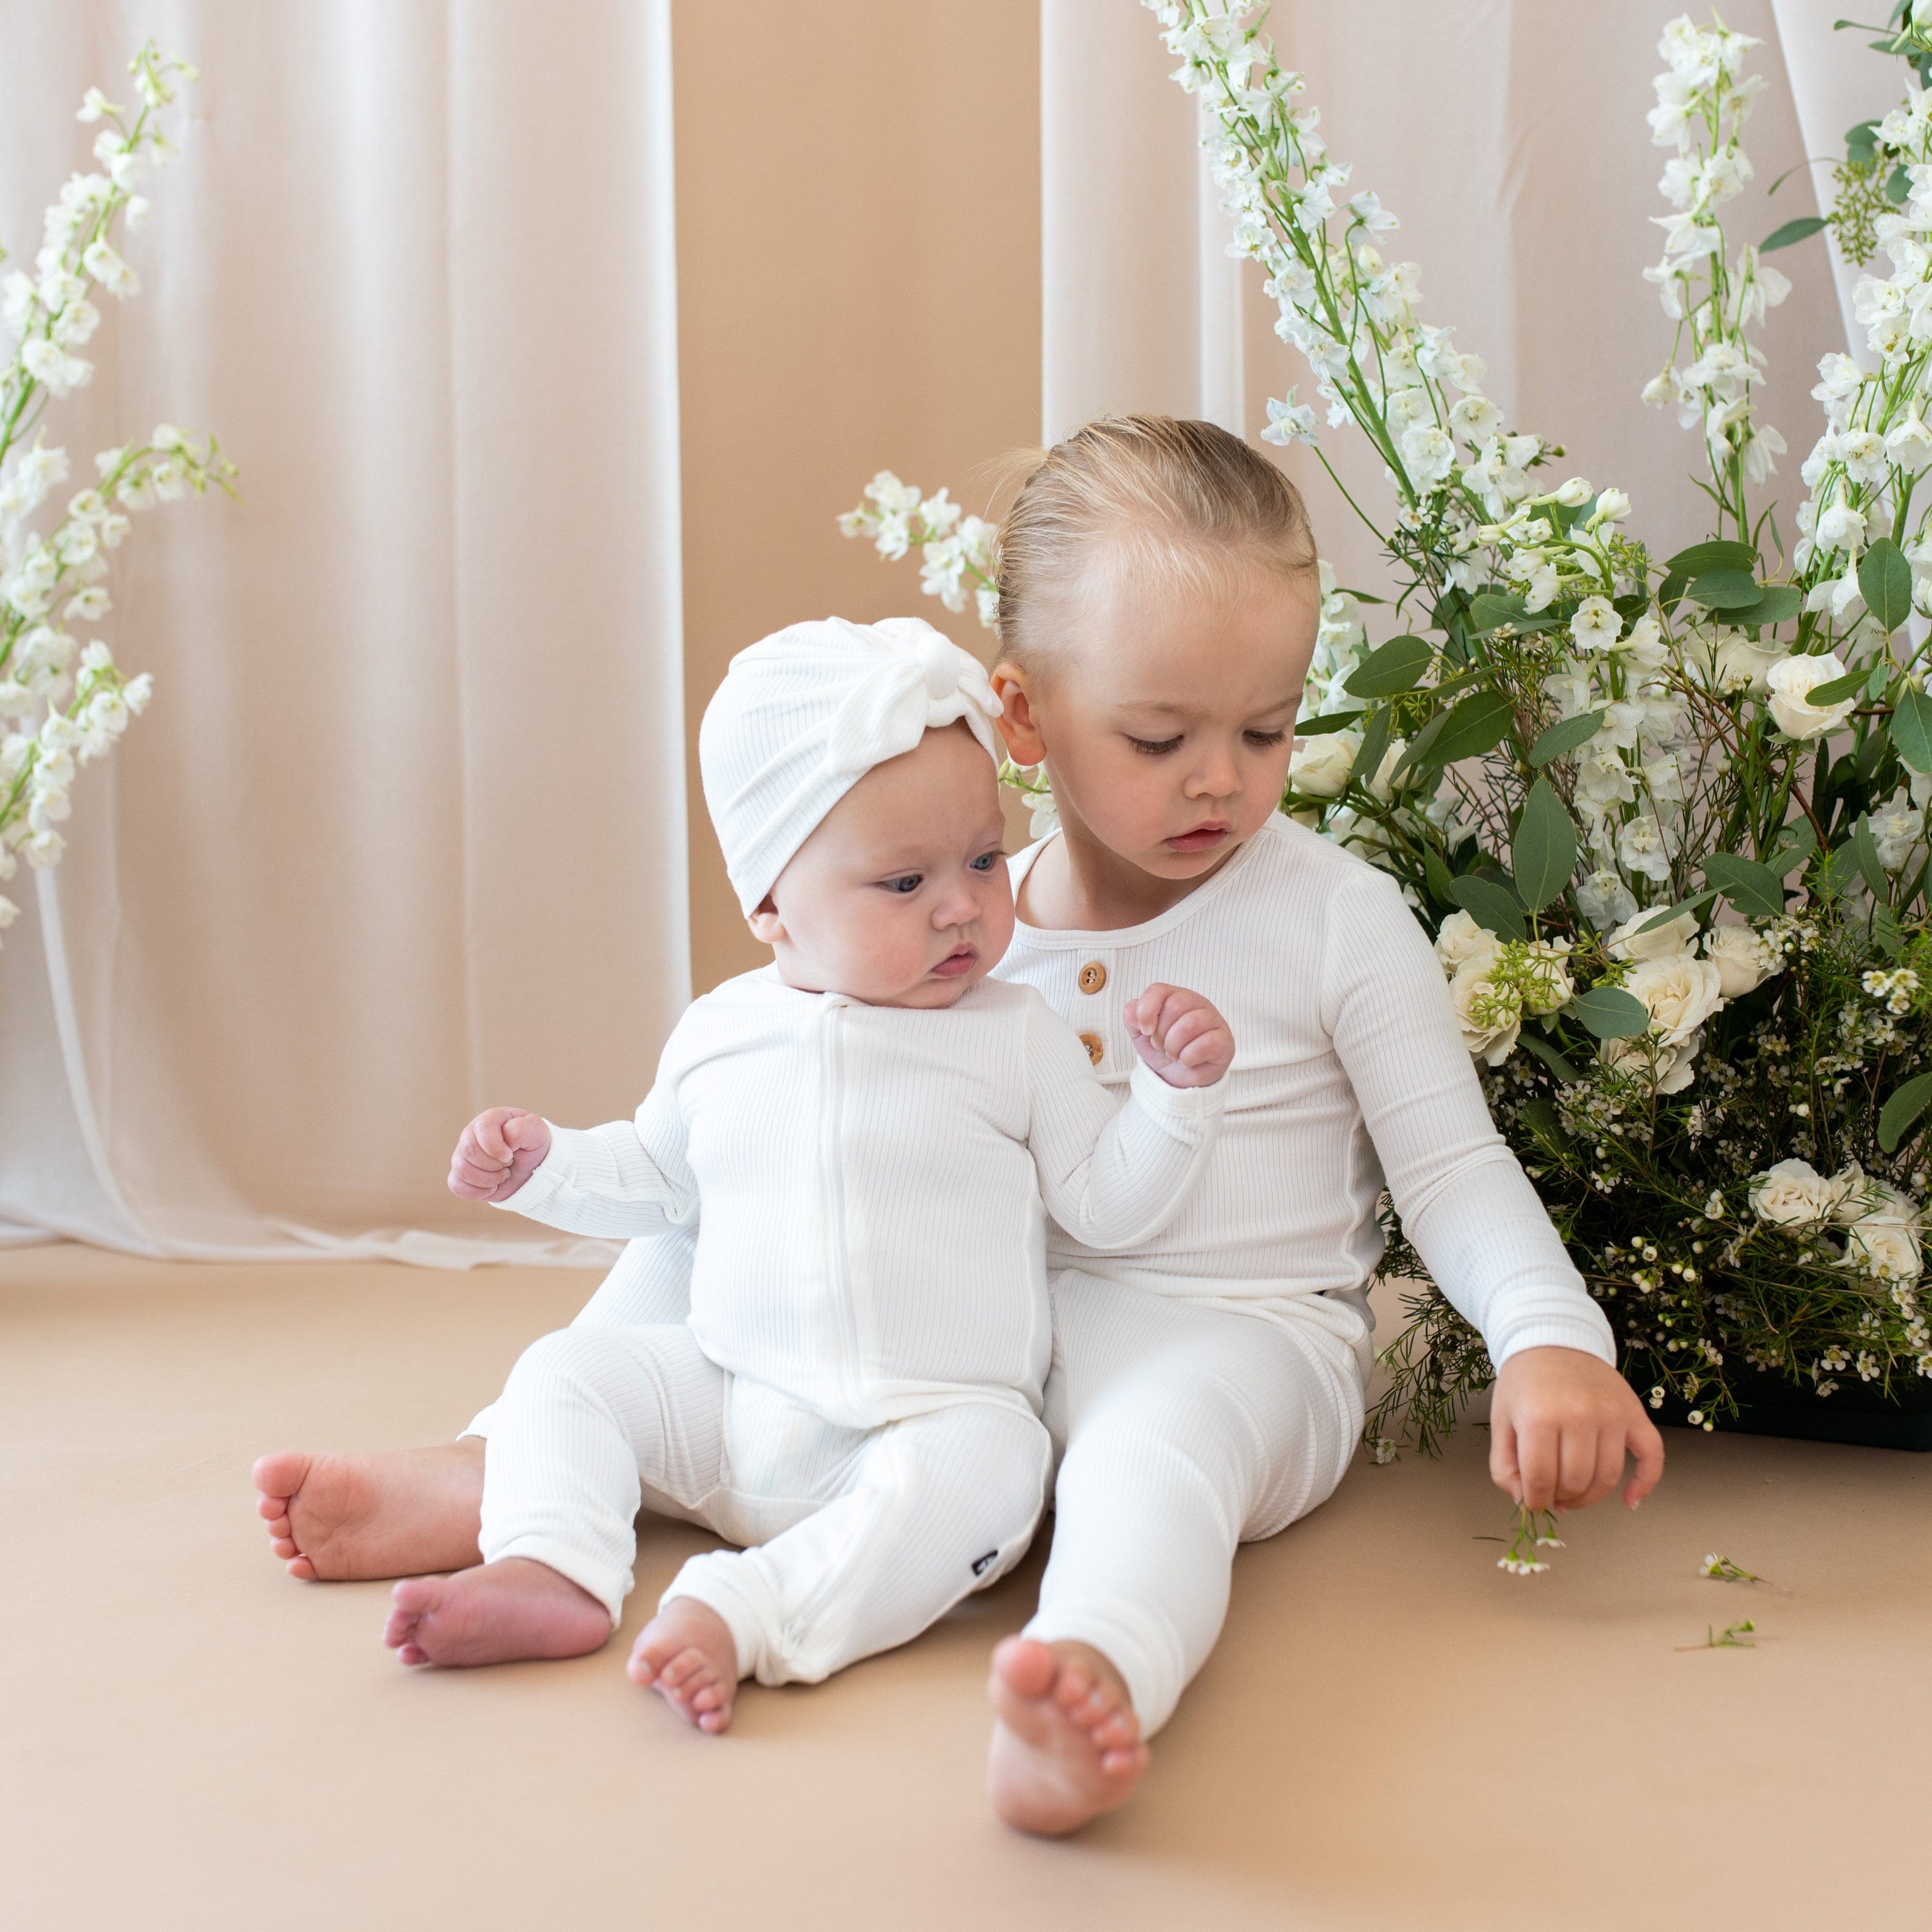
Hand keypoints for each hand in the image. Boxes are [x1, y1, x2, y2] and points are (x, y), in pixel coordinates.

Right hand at [448, 1108, 550, 1203]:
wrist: (533, 1170)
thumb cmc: (533, 1146)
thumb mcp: (536, 1131)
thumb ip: (521, 1129)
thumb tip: (504, 1139)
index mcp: (490, 1119)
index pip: (482, 1129)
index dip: (496, 1147)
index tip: (511, 1156)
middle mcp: (471, 1134)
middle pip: (469, 1150)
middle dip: (494, 1164)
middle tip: (509, 1165)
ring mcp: (463, 1155)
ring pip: (462, 1169)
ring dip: (488, 1179)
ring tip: (503, 1175)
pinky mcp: (460, 1175)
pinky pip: (456, 1185)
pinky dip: (478, 1191)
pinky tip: (492, 1187)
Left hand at [1124, 983, 1233, 1088]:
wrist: (1179, 1080)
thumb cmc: (1164, 1051)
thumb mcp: (1141, 1035)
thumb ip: (1133, 1017)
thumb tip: (1133, 1010)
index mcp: (1175, 997)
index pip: (1158, 990)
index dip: (1146, 1011)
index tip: (1145, 1030)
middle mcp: (1197, 1003)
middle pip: (1175, 1005)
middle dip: (1161, 1033)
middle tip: (1162, 1046)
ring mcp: (1214, 1020)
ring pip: (1190, 1024)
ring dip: (1174, 1046)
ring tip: (1174, 1054)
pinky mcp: (1225, 1041)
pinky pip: (1205, 1044)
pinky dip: (1188, 1058)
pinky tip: (1187, 1061)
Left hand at [1490, 1345, 1664, 1512]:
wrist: (1552, 1339)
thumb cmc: (1524, 1383)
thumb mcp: (1501, 1420)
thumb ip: (1504, 1465)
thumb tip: (1522, 1501)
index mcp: (1539, 1416)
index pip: (1540, 1479)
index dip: (1535, 1500)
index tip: (1533, 1502)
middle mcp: (1579, 1414)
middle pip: (1575, 1481)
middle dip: (1561, 1498)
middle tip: (1552, 1496)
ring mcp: (1611, 1413)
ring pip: (1607, 1476)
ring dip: (1590, 1497)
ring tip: (1574, 1496)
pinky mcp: (1634, 1412)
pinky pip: (1651, 1456)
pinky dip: (1645, 1483)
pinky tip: (1630, 1500)